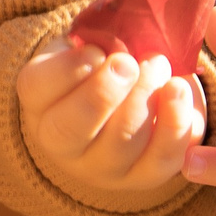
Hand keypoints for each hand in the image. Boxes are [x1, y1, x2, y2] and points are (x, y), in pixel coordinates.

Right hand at [16, 33, 206, 207]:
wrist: (127, 102)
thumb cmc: (103, 65)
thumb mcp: (88, 44)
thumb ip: (96, 38)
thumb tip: (122, 43)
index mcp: (40, 102)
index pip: (36, 88)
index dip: (67, 69)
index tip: (94, 50)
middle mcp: (63, 145)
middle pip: (72, 128)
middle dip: (104, 92)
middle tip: (129, 63)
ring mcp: (102, 167)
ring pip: (121, 142)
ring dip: (145, 97)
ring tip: (158, 65)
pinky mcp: (144, 177)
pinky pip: (162, 159)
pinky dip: (175, 122)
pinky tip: (178, 89)